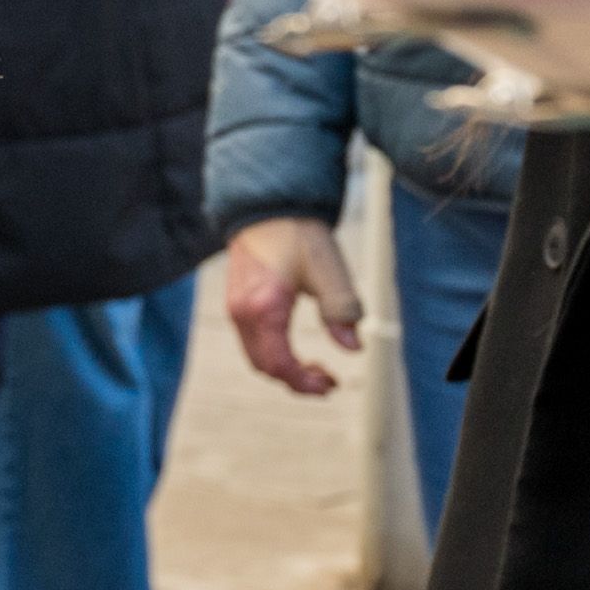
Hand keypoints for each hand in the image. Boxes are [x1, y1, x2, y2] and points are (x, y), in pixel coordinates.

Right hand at [224, 216, 366, 396]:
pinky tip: (295, 348)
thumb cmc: (299, 234)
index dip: (305, 382)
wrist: (267, 206)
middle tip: (329, 381)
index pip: (279, 363)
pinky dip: (274, 354)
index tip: (332, 384)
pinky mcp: (237, 303)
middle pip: (264, 366)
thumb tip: (354, 348)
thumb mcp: (329, 270)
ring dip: (285, 369)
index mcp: (264, 307)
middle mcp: (242, 312)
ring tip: (317, 368)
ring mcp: (235, 308)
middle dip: (296, 380)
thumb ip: (343, 310)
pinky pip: (253, 342)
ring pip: (256, 356)